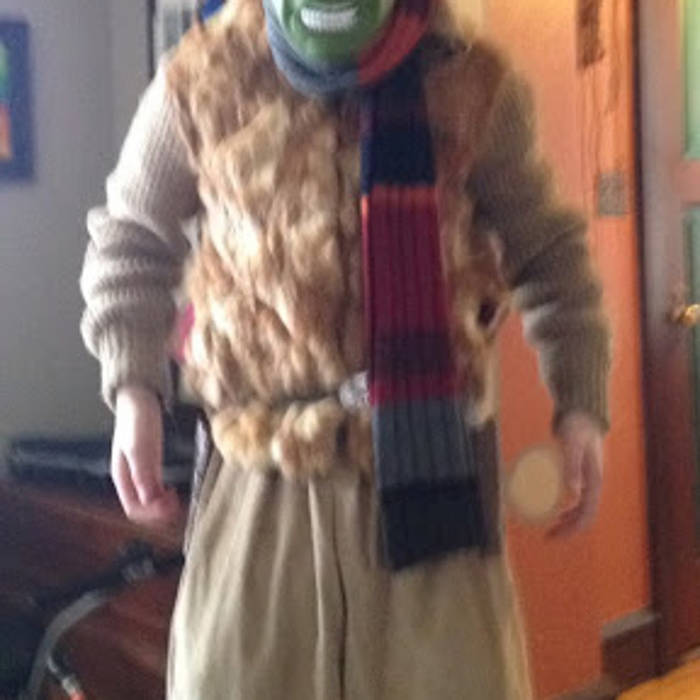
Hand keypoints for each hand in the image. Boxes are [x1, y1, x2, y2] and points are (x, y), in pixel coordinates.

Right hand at [112, 385, 179, 524]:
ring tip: (176, 501)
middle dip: (158, 513)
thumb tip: (148, 501)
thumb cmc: (137, 419)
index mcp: (121, 476)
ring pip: (148, 501)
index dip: (151, 513)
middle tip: (177, 506)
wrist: (139, 398)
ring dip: (161, 507)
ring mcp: (139, 472)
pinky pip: (153, 490)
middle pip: (140, 509)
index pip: (133, 509)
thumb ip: (142, 472)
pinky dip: (163, 497)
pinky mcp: (148, 465)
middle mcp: (128, 478)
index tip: (170, 506)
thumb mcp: (140, 445)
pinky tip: (172, 492)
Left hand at [548, 412, 603, 537]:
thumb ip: (572, 465)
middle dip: (568, 529)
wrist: (582, 414)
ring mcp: (588, 479)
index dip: (571, 529)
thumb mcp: (572, 444)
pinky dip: (567, 507)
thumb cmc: (577, 427)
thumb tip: (573, 492)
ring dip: (568, 520)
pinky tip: (556, 509)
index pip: (586, 514)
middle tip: (547, 537)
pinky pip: (577, 498)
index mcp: (594, 481)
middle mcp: (593, 483)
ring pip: (581, 508)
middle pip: (584, 515)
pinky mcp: (581, 474)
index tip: (553, 536)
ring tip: (551, 527)